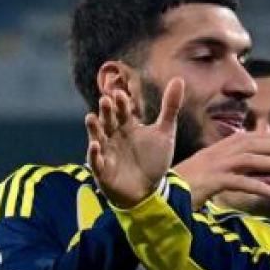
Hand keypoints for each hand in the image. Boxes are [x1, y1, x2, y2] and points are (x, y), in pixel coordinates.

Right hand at [85, 77, 181, 207]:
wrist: (149, 190)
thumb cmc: (153, 159)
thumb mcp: (165, 133)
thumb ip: (170, 107)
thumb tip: (178, 79)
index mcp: (127, 126)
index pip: (123, 111)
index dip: (122, 104)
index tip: (122, 95)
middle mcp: (114, 136)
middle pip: (109, 121)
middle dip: (107, 112)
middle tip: (106, 100)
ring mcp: (107, 153)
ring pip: (98, 137)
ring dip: (94, 128)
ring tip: (91, 117)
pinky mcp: (104, 170)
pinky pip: (97, 161)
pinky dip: (95, 154)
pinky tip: (95, 146)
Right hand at [175, 130, 269, 208]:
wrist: (157, 199)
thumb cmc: (181, 191)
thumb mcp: (207, 178)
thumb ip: (228, 173)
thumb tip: (251, 176)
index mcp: (214, 152)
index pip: (245, 139)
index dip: (267, 139)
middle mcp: (214, 155)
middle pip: (250, 144)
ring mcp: (212, 168)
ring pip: (248, 161)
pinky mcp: (210, 183)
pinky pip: (239, 183)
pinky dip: (258, 186)